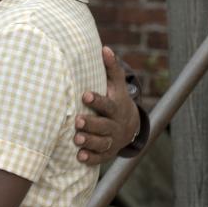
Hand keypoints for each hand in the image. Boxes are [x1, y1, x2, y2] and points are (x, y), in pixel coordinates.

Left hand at [74, 46, 140, 164]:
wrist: (130, 125)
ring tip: (77, 138)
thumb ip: (111, 68)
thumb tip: (104, 48)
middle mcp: (115, 124)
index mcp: (116, 107)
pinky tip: (80, 157)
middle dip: (92, 124)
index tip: (84, 95)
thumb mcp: (116, 85)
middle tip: (77, 121)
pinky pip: (100, 157)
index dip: (97, 100)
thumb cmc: (116, 99)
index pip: (107, 104)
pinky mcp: (107, 152)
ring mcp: (112, 139)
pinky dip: (91, 158)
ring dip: (90, 141)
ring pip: (102, 142)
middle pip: (104, 125)